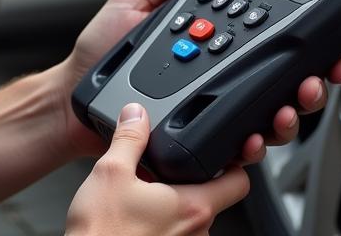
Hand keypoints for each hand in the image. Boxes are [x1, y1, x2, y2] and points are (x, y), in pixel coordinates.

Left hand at [54, 0, 340, 160]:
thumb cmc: (99, 50)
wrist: (74, 98)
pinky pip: (235, 146)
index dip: (293, 39)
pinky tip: (255, 135)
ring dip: (288, 114)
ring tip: (287, 108)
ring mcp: (207, 109)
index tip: (318, 38)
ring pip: (266, 116)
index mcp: (205, 39)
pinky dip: (254, 143)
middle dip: (306, 81)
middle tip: (313, 78)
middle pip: (276, 81)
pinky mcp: (198, 140)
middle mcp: (213, 75)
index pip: (257, 36)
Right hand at [65, 102, 248, 235]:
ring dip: (173, 207)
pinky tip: (137, 220)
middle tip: (164, 173)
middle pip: (212, 199)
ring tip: (145, 197)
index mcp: (192, 206)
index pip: (239, 183)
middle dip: (189, 183)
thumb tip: (136, 115)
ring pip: (191, 221)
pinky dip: (162, 226)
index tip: (223, 154)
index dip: (234, 164)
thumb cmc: (101, 234)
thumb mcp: (111, 172)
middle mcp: (197, 234)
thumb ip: (129, 138)